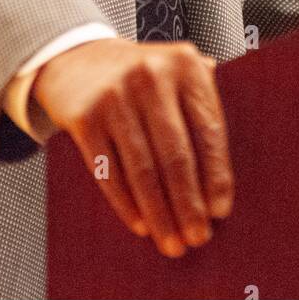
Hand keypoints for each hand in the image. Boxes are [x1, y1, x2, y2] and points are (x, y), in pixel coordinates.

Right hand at [30, 36, 233, 257]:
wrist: (76, 57)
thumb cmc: (138, 75)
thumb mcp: (175, 72)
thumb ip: (203, 105)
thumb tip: (222, 177)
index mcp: (184, 64)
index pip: (208, 129)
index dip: (217, 176)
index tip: (220, 211)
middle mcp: (150, 75)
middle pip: (176, 155)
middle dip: (189, 204)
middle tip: (198, 237)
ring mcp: (114, 95)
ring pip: (143, 169)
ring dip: (160, 213)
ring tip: (171, 241)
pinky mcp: (84, 117)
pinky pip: (109, 171)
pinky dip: (126, 203)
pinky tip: (140, 223)